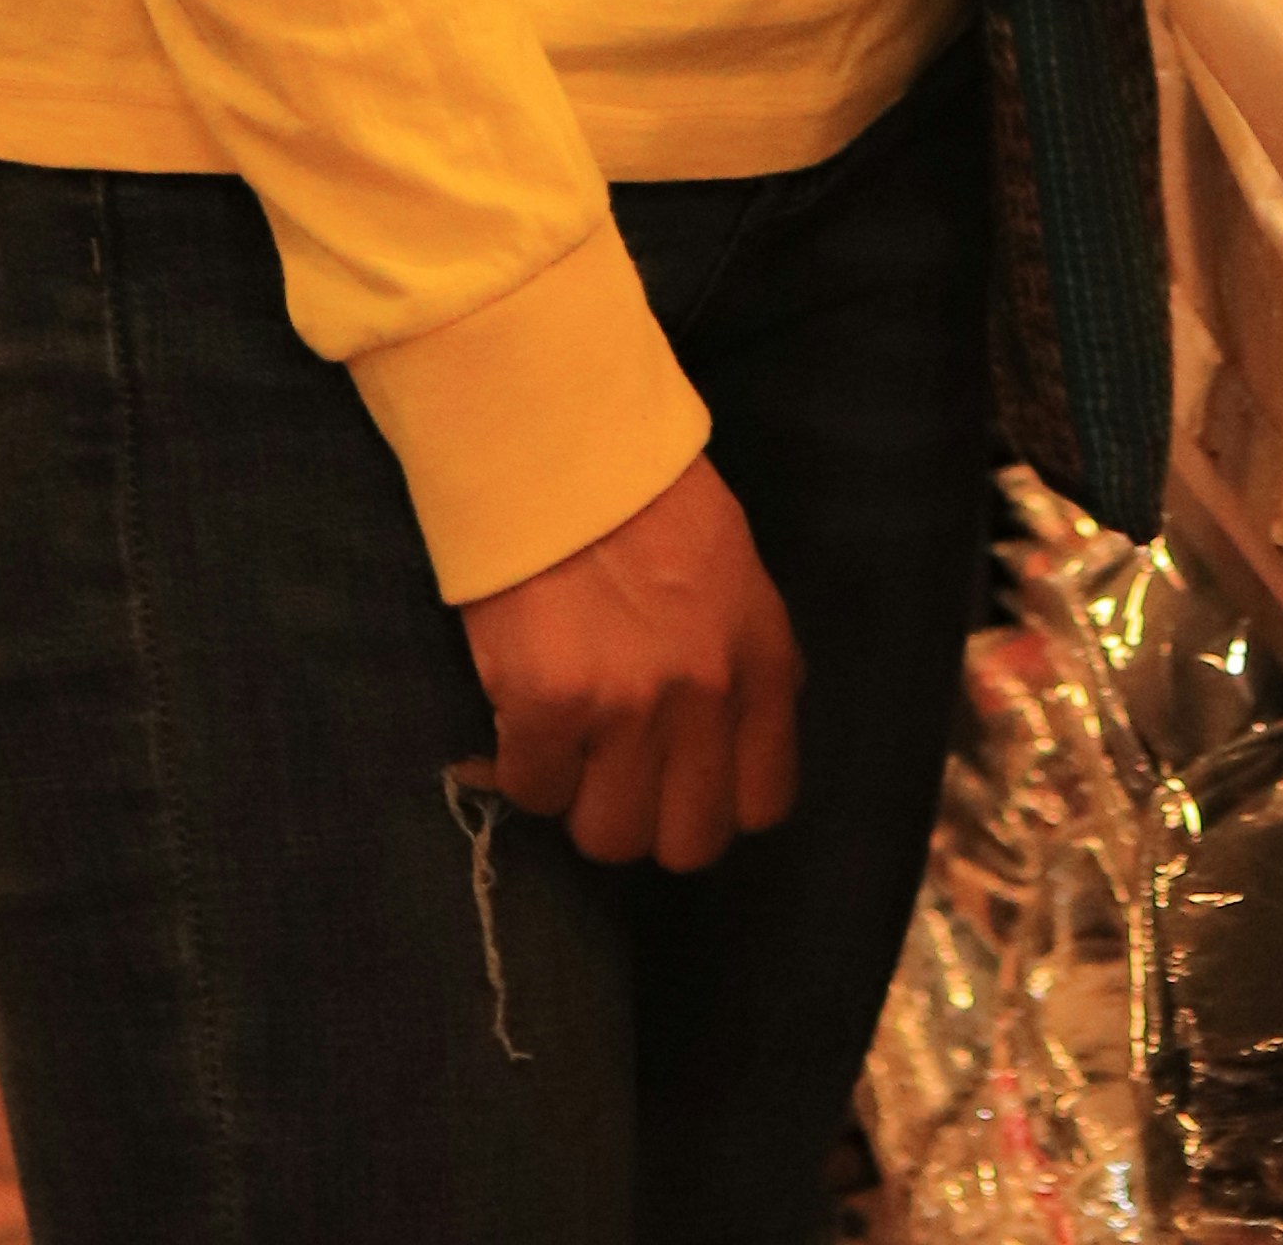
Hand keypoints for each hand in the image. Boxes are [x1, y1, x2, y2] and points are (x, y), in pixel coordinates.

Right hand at [460, 452, 798, 872]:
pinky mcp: (548, 706)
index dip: (715, 803)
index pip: (764, 803)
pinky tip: (517, 719)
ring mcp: (627, 707)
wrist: (559, 439)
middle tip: (614, 771)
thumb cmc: (646, 498)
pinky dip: (518, 768)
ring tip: (565, 744)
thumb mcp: (736, 575)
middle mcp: (706, 696)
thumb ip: (749, 661)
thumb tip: (745, 741)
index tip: (678, 779)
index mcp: (762, 661)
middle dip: (648, 818)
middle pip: (688, 843)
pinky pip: (533, 792)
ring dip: (580, 801)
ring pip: (608, 835)